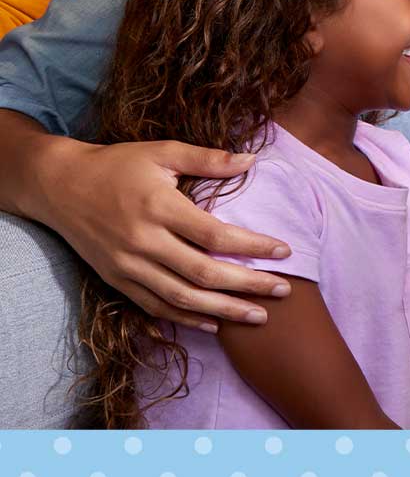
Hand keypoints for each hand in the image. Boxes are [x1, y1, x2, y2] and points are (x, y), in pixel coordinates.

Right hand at [35, 137, 293, 331]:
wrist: (57, 185)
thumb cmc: (116, 164)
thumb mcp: (160, 152)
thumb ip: (206, 158)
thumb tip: (251, 160)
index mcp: (158, 207)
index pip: (215, 234)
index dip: (252, 246)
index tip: (285, 251)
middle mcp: (143, 240)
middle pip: (203, 272)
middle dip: (248, 285)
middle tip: (284, 290)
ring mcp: (127, 264)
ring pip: (181, 297)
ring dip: (223, 310)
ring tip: (259, 317)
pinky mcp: (115, 279)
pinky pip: (154, 306)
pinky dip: (185, 318)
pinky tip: (214, 324)